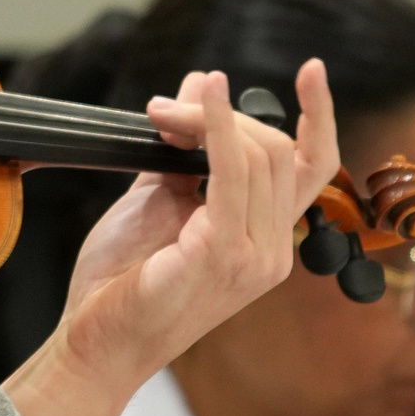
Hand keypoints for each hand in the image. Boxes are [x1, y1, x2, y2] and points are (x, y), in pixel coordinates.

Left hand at [4, 63, 338, 415]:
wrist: (94, 345)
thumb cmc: (124, 282)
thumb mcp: (157, 201)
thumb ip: (181, 150)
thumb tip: (197, 88)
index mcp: (266, 241)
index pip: (312, 168)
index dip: (320, 116)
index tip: (313, 70)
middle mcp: (272, 252)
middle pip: (278, 151)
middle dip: (223, 113)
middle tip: (166, 107)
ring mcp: (252, 257)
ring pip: (258, 155)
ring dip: (206, 118)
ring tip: (161, 111)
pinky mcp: (220, 255)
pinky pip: (228, 174)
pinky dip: (214, 129)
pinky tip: (195, 104)